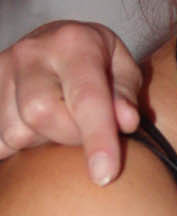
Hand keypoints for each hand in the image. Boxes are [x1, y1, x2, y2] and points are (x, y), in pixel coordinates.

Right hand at [0, 22, 141, 182]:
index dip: (97, 138)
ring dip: (41, 141)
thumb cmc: (98, 61)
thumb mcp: (123, 69)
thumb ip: (126, 95)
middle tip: (83, 131)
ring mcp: (2, 69)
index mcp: (74, 43)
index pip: (86, 97)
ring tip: (57, 121)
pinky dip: (17, 145)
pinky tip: (35, 129)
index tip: (105, 175)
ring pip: (16, 132)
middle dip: (67, 137)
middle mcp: (32, 53)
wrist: (56, 40)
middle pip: (41, 115)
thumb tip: (126, 122)